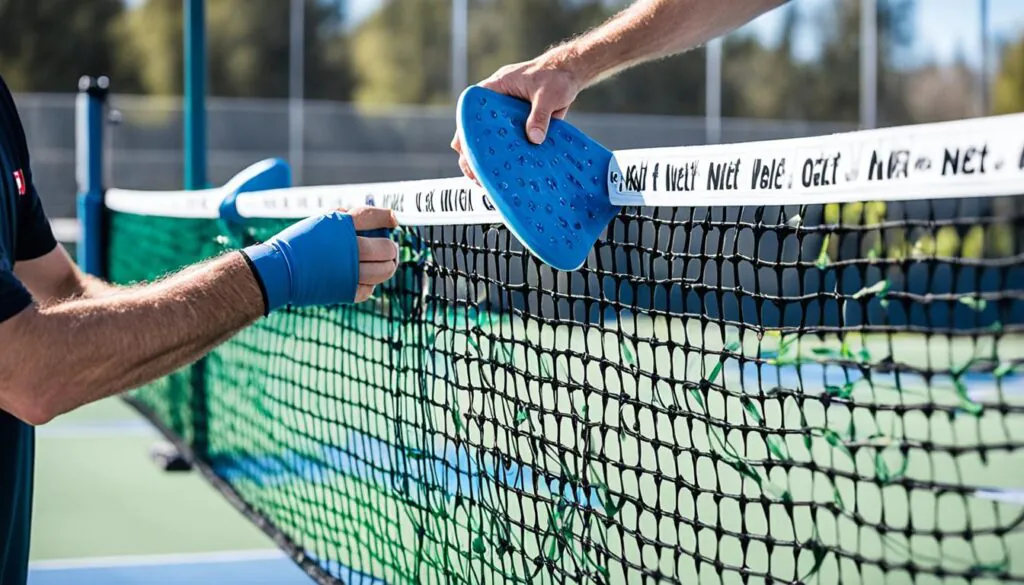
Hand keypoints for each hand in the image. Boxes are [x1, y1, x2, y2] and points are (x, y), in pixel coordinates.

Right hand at [243, 207, 398, 312]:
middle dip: (390, 249)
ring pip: (385, 271)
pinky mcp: (346, 290)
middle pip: (386, 248)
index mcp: (341, 224)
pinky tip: (362, 278)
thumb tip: (378, 220)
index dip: (389, 218)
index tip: (394, 222)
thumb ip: (347, 220)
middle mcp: (348, 246)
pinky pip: (370, 289)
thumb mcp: (320, 222)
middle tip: (388, 250)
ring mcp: (349, 270)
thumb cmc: (299, 244)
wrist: (277, 269)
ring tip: (383, 265)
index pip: (376, 217)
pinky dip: (369, 284)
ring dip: (387, 267)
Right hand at [452, 53, 581, 182]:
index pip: (472, 110)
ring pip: (493, 139)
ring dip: (490, 157)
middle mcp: (497, 104)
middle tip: (472, 173)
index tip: (460, 149)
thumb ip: (539, 115)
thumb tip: (534, 139)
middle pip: (478, 129)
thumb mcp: (547, 94)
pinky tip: (509, 174)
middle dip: (473, 151)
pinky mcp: (522, 126)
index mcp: (496, 89)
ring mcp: (508, 117)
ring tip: (484, 180)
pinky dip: (510, 157)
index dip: (464, 130)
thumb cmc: (556, 76)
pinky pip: (512, 143)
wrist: (571, 75)